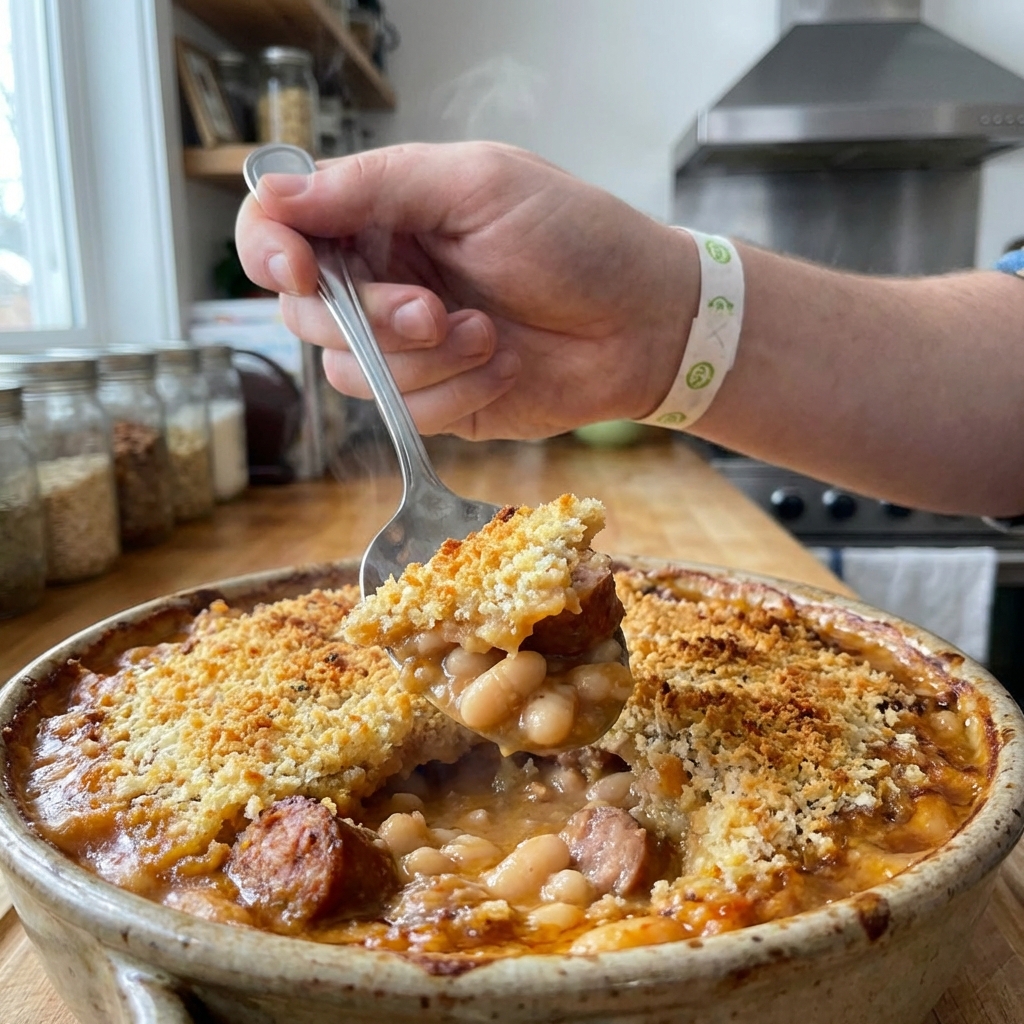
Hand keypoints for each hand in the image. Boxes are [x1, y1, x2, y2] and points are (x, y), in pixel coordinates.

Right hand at [235, 142, 697, 438]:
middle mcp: (382, 279)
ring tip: (489, 334)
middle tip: (434, 308)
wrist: (642, 325)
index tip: (301, 271)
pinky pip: (401, 412)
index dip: (270, 250)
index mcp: (383, 213)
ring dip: (423, 359)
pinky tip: (502, 367)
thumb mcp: (478, 185)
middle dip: (369, 317)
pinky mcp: (434, 400)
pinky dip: (454, 393)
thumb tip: (275, 193)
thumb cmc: (577, 240)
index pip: (278, 226)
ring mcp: (406, 346)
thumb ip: (374, 185)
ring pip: (348, 371)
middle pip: (302, 312)